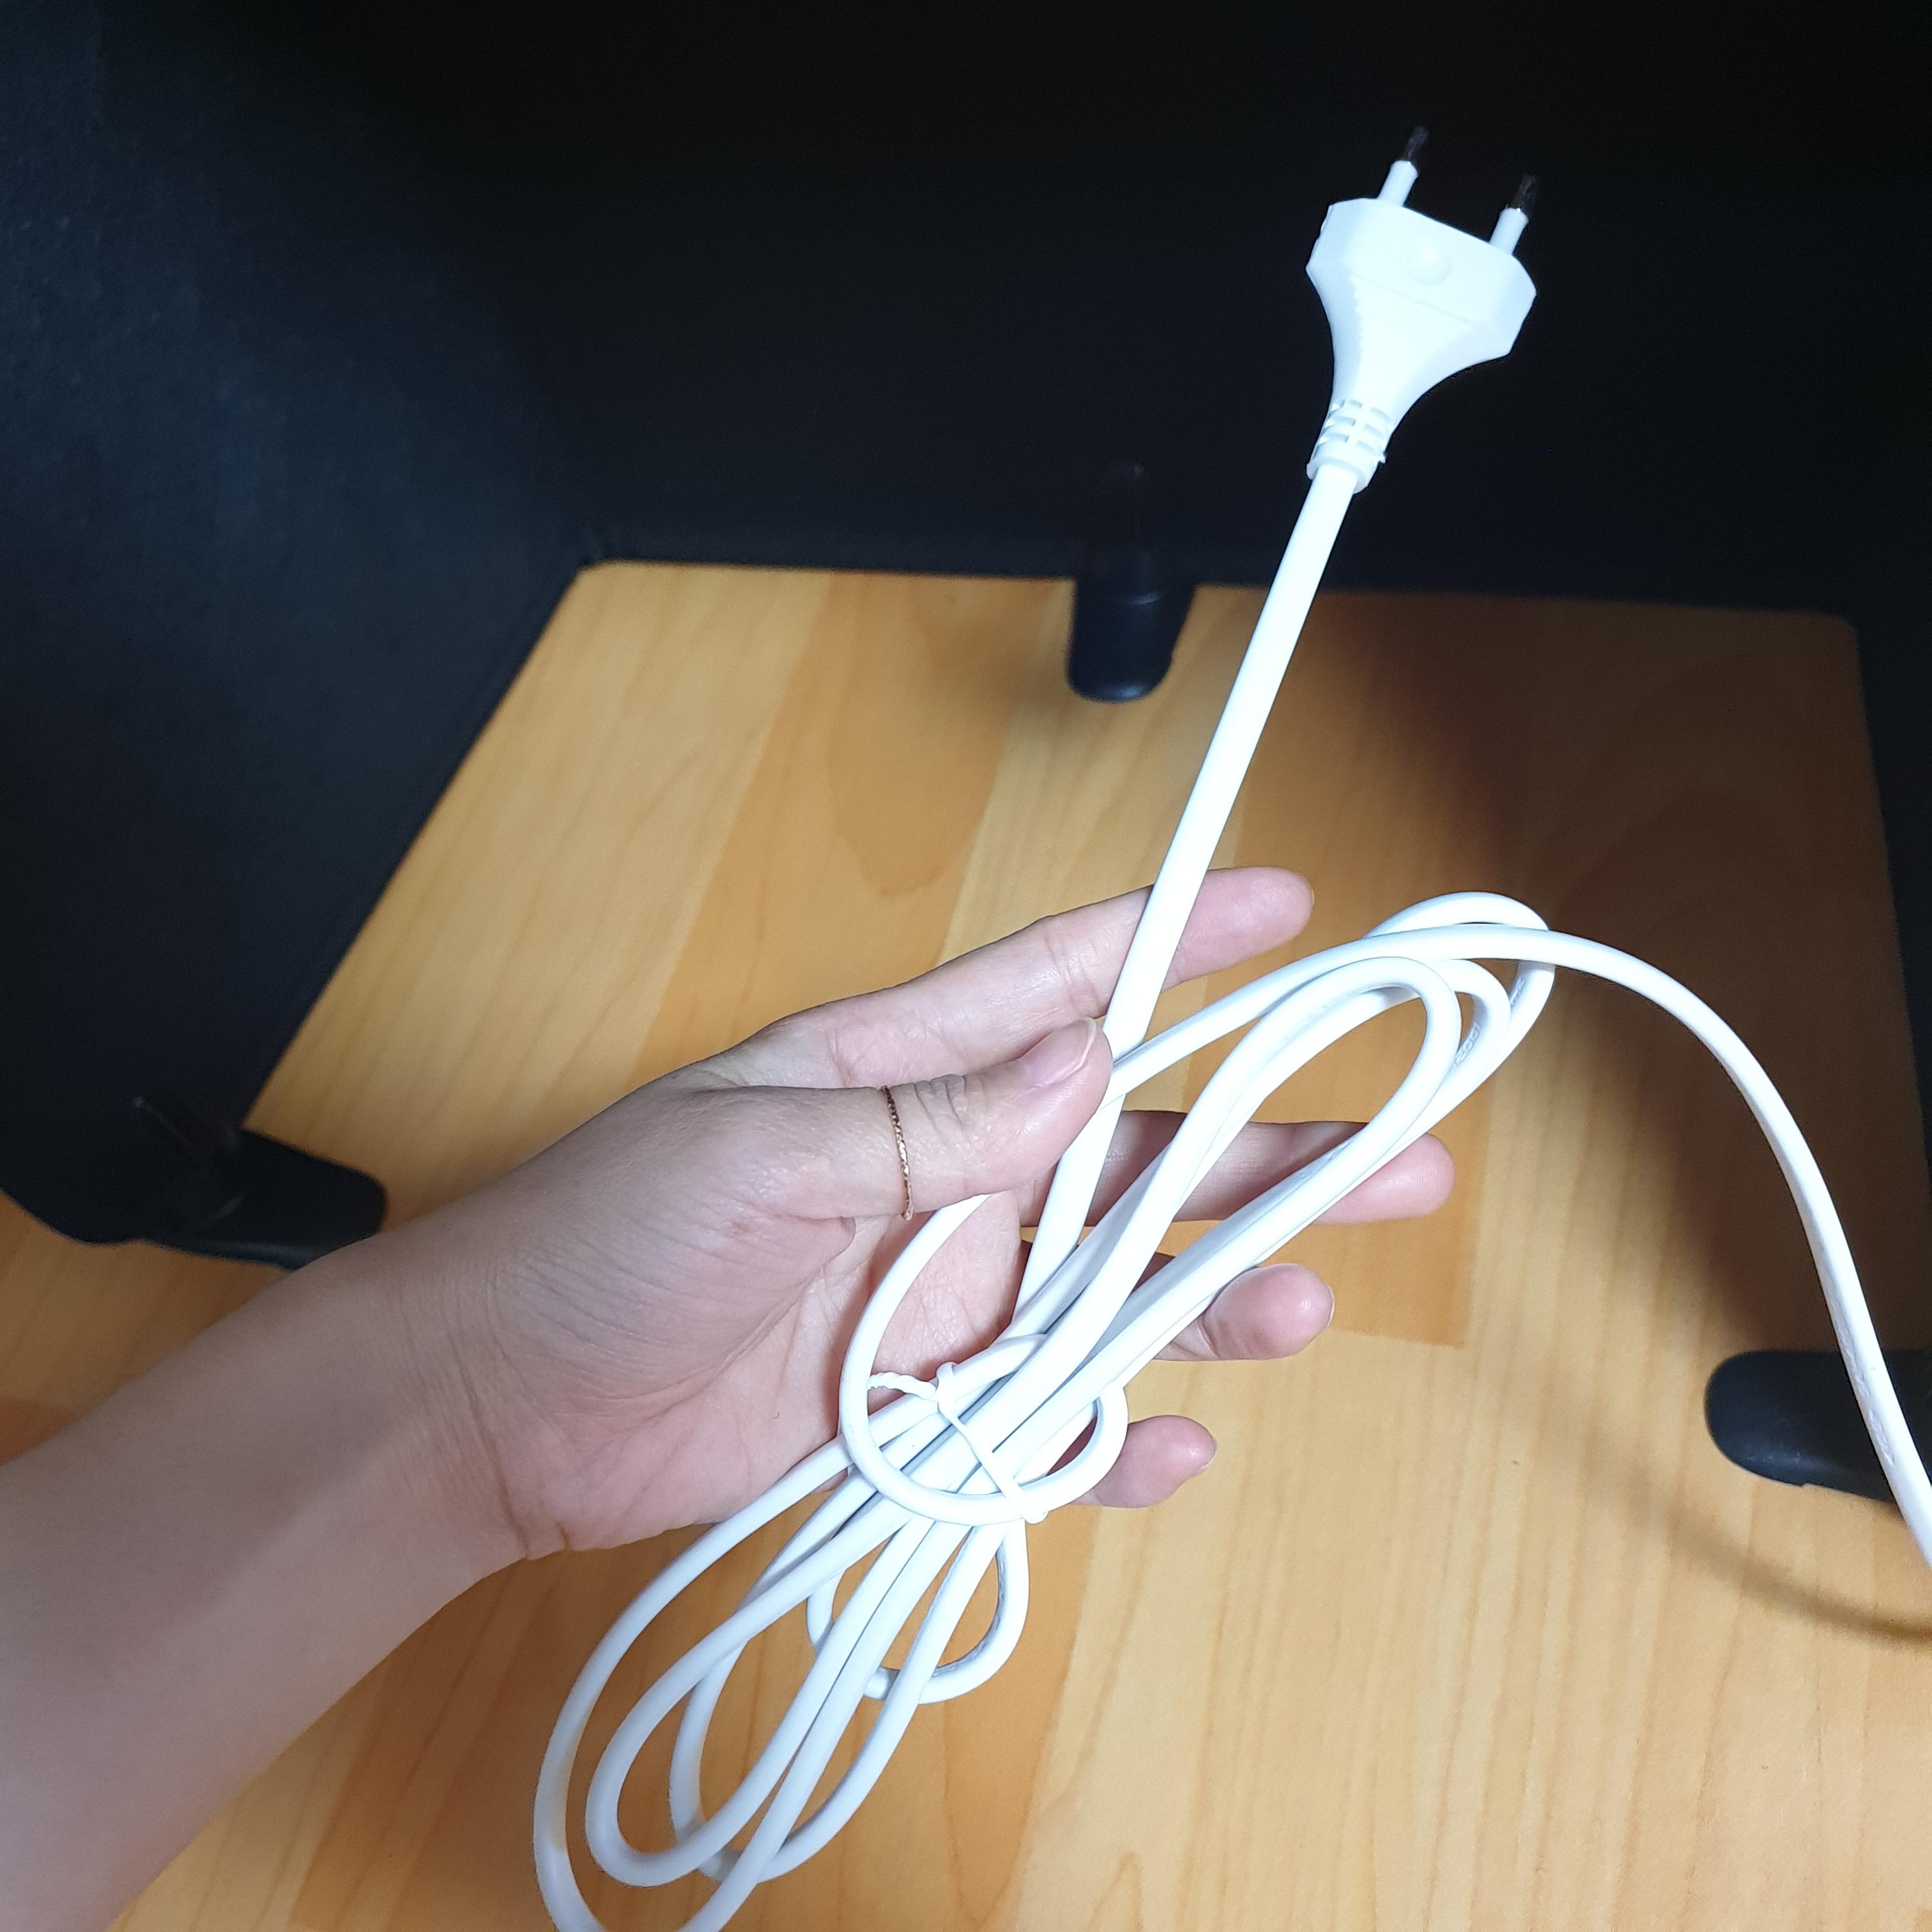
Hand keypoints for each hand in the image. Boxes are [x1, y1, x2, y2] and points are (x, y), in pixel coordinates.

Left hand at [376, 869, 1452, 1562]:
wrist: (498, 1409)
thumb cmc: (606, 1241)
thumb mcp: (765, 1151)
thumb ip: (933, 1119)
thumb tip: (1090, 1057)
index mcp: (898, 1074)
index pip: (1062, 984)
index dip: (1180, 939)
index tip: (1293, 902)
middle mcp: (943, 1176)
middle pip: (1134, 1153)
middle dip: (1263, 1147)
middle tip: (1403, 1157)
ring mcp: (938, 1294)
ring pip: (1114, 1286)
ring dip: (1211, 1293)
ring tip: (1305, 1306)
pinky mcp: (917, 1402)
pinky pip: (1044, 1416)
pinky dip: (1108, 1435)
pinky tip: (1169, 1446)